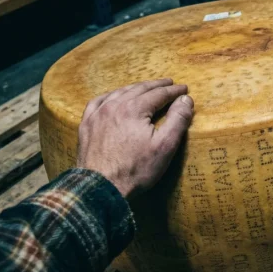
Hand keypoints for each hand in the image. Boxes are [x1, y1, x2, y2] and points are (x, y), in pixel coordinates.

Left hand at [77, 79, 193, 197]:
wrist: (101, 188)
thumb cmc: (136, 169)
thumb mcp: (165, 146)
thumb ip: (178, 119)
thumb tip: (186, 99)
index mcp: (134, 108)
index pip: (159, 94)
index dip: (174, 91)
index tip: (184, 89)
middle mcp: (114, 105)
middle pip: (139, 89)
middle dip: (156, 85)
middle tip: (169, 83)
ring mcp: (98, 114)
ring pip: (119, 93)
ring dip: (135, 88)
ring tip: (146, 88)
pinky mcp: (86, 125)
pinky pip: (98, 102)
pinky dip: (110, 96)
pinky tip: (114, 98)